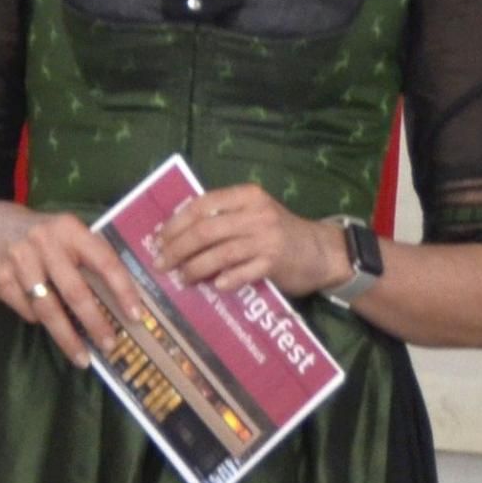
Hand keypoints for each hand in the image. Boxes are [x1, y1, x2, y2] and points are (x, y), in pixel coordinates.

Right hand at [0, 202, 141, 366]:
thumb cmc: (41, 236)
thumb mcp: (66, 233)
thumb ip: (88, 256)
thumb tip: (119, 300)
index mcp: (69, 229)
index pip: (103, 261)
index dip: (122, 289)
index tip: (135, 315)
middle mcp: (44, 242)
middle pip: (74, 291)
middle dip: (95, 323)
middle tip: (109, 345)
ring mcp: (19, 261)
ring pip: (48, 309)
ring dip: (67, 337)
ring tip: (82, 357)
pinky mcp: (0, 279)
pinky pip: (27, 311)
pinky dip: (38, 320)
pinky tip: (45, 322)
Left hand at [154, 183, 351, 296]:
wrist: (322, 251)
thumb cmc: (280, 233)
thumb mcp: (254, 214)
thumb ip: (224, 218)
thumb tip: (179, 234)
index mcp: (246, 196)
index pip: (202, 205)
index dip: (176, 223)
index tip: (159, 239)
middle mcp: (256, 213)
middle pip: (206, 230)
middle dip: (178, 248)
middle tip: (162, 264)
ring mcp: (266, 238)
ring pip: (220, 253)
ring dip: (195, 268)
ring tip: (181, 278)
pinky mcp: (274, 262)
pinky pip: (243, 272)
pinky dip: (226, 279)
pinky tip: (215, 286)